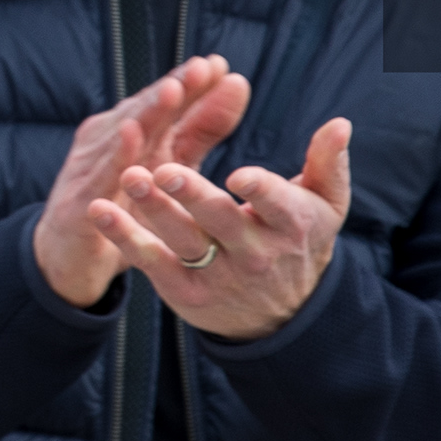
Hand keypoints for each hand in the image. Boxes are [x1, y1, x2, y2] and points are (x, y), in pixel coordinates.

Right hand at [34, 58, 246, 307]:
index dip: (191, 83)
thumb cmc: (126, 210)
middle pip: (146, 110)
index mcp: (135, 131)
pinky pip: (100, 175)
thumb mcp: (172, 167)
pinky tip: (131, 135)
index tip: (219, 64)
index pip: (166, 101)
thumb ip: (201, 128)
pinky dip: (116, 154)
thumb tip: (237, 81)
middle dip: (174, 88)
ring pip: (122, 135)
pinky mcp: (79, 200)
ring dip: (147, 111)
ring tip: (173, 91)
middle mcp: (110, 141)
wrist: (71, 261)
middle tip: (201, 68)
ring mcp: (91, 167)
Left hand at [90, 118, 354, 341]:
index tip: (240, 174)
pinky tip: (100, 210)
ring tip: (129, 178)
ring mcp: (218, 275)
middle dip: (192, 196)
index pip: (277, 205)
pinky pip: (152, 263)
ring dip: (153, 210)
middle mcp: (255, 254)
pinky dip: (125, 238)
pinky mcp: (186, 291)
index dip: (260, 190)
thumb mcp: (326, 206)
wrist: (285, 318)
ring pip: (183, 242)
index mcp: (291, 225)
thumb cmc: (301, 242)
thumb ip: (329, 163)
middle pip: (220, 222)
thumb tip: (340, 123)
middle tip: (165, 169)